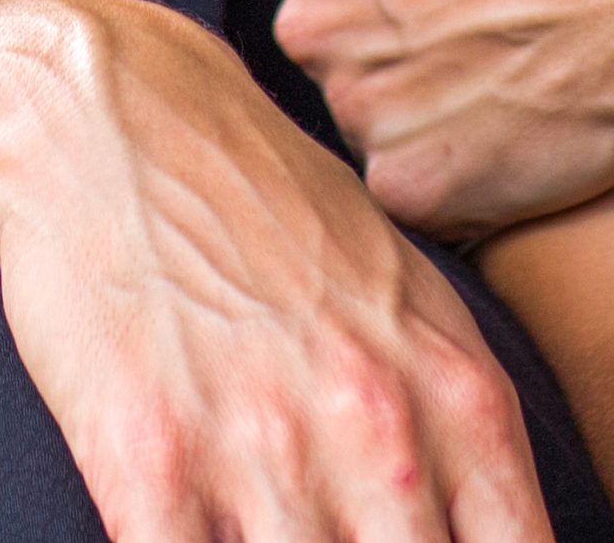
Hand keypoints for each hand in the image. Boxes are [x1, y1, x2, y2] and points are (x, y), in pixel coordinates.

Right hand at [0, 0, 556, 542]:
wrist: (115, 113)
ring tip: (267, 534)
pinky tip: (193, 540)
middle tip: (342, 540)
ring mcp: (263, 447)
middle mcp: (376, 431)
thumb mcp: (408, 297)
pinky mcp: (148, 460)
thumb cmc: (264, 209)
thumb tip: (498, 530)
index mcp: (455, 394)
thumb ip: (460, 426)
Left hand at [211, 0, 613, 234]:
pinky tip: (516, 111)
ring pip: (375, 105)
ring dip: (425, 89)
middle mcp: (311, 27)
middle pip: (336, 31)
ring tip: (513, 46)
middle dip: (394, 17)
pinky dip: (458, 157)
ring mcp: (366, 113)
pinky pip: (416, 180)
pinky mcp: (423, 186)